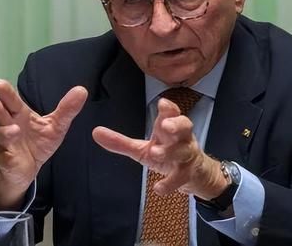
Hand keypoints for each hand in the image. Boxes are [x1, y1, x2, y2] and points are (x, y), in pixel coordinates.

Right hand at [0, 79, 87, 208]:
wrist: (28, 168)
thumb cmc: (38, 142)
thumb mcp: (56, 126)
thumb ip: (66, 109)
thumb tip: (82, 90)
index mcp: (19, 114)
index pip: (11, 101)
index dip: (6, 93)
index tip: (0, 84)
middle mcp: (7, 125)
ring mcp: (4, 143)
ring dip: (4, 131)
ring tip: (15, 129)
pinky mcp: (6, 161)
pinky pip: (3, 157)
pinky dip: (6, 154)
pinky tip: (10, 152)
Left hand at [92, 98, 226, 198]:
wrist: (196, 174)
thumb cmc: (167, 154)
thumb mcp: (141, 148)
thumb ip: (120, 142)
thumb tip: (95, 132)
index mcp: (169, 128)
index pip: (172, 113)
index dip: (169, 108)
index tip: (162, 103)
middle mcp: (181, 138)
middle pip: (185, 126)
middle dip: (176, 125)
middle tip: (165, 126)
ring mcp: (186, 156)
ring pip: (183, 151)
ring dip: (170, 151)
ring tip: (155, 153)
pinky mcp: (188, 174)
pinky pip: (181, 178)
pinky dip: (170, 183)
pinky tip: (158, 188)